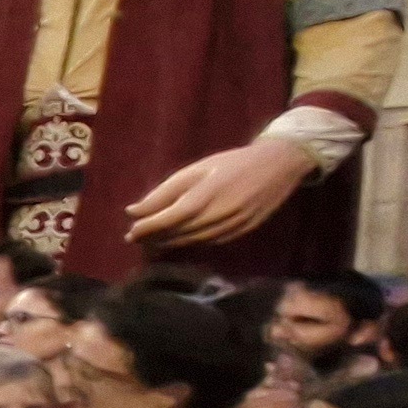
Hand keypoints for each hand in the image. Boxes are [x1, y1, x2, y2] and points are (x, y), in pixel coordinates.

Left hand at [124, 136, 318, 249]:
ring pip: (193, 242)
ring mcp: (233, 225)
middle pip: (178, 234)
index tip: (129, 231)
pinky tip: (178, 240)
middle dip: (154, 238)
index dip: (147, 228)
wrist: (278, 165)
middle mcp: (219, 214)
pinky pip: (210, 243)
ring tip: (151, 242)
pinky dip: (191, 243)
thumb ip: (164, 192)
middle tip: (134, 239)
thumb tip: (132, 211)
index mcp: (205, 194)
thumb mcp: (195, 170)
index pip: (168, 219)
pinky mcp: (243, 232)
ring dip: (169, 244)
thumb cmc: (231, 163)